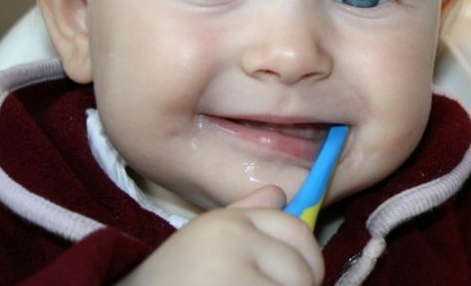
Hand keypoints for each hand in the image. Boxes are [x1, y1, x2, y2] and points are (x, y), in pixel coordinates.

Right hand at [119, 185, 323, 285]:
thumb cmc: (167, 281)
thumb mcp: (201, 243)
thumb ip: (243, 217)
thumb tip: (280, 194)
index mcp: (226, 223)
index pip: (296, 229)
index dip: (302, 257)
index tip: (288, 277)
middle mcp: (234, 240)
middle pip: (303, 264)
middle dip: (297, 285)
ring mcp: (236, 275)